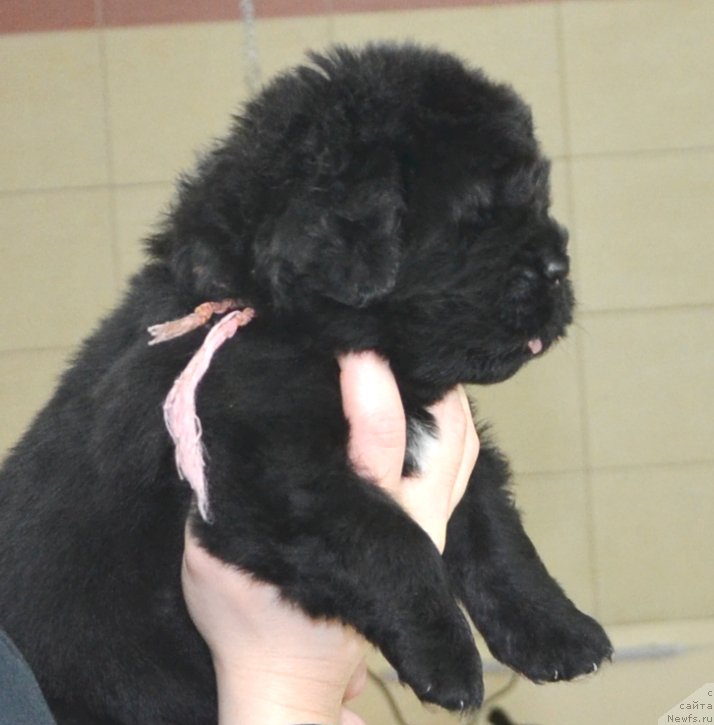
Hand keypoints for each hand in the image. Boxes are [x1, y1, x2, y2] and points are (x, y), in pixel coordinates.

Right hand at [181, 351, 478, 723]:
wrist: (290, 674)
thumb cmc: (251, 622)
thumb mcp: (212, 559)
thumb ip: (216, 491)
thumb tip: (221, 424)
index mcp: (362, 529)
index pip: (382, 444)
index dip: (373, 388)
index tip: (353, 344)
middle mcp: (413, 526)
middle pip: (450, 436)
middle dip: (424, 378)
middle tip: (390, 335)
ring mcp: (431, 529)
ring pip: (463, 446)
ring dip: (442, 396)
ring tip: (405, 356)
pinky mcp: (431, 530)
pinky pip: (458, 462)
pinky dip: (445, 420)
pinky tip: (414, 395)